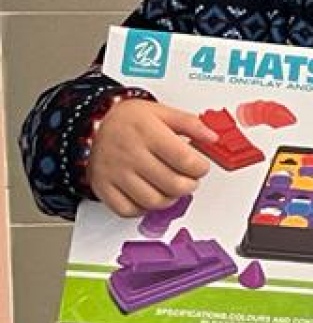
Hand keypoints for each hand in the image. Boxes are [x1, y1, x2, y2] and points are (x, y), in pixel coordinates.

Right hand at [87, 99, 215, 217]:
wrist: (92, 126)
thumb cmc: (129, 121)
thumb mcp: (161, 112)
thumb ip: (190, 123)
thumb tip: (212, 138)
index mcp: (147, 133)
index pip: (184, 160)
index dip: (200, 168)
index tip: (200, 166)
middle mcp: (130, 154)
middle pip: (172, 184)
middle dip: (190, 185)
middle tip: (189, 179)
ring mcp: (115, 173)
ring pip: (153, 201)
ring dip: (170, 199)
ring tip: (172, 187)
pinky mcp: (103, 187)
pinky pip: (127, 210)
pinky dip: (143, 209)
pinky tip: (150, 196)